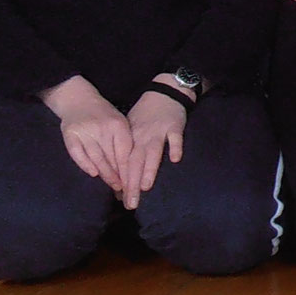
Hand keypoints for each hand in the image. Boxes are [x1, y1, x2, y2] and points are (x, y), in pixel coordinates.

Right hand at [39, 75, 132, 193]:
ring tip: (113, 185)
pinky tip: (93, 173)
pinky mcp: (70, 134)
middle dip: (118, 175)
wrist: (78, 99)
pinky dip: (85, 164)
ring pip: (96, 157)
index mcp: (117, 124)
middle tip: (124, 189)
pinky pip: (77, 154)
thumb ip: (124, 142)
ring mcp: (85, 131)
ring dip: (105, 173)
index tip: (133, 182)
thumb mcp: (119, 122)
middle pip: (111, 157)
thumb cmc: (104, 115)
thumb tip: (133, 167)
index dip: (129, 169)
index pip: (125, 151)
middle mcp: (101, 128)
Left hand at [119, 84, 188, 210]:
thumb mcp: (131, 129)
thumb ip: (128, 150)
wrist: (164, 92)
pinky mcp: (175, 126)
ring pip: (153, 152)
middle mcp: (143, 136)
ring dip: (149, 168)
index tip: (120, 199)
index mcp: (131, 139)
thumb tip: (120, 175)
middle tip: (131, 203)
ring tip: (145, 186)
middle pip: (136, 162)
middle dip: (132, 183)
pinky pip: (175, 137)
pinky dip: (175, 147)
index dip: (122, 181)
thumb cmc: (145, 115)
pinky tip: (176, 159)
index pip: (124, 163)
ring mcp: (159, 131)